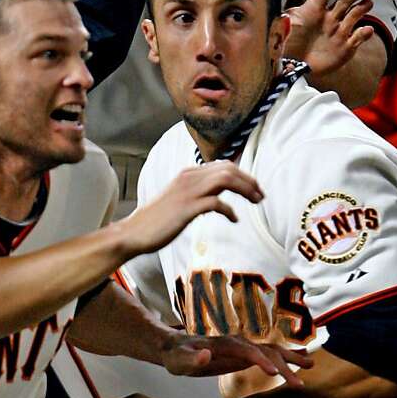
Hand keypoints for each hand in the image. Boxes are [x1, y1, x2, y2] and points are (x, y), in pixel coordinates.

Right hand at [118, 162, 260, 259]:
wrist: (134, 232)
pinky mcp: (187, 208)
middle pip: (229, 169)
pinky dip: (230, 210)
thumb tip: (217, 195)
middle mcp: (189, 177)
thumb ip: (197, 192)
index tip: (255, 188)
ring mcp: (188, 192)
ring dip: (246, 190)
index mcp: (188, 173)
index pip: (223, 165)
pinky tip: (234, 219)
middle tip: (261, 196)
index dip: (244, 175)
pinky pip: (217, 203)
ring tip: (256, 202)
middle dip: (250, 181)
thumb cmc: (157, 220)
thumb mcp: (179, 199)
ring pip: (226, 180)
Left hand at [163, 332, 311, 382]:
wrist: (175, 347)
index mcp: (224, 344)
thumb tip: (206, 355)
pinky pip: (270, 354)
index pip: (248, 350)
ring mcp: (243, 347)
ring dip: (291, 358)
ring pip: (272, 350)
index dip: (261, 361)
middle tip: (300, 384)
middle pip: (266, 351)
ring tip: (312, 365)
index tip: (275, 373)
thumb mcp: (178, 361)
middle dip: (285, 365)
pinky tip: (300, 363)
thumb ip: (191, 359)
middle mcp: (238, 342)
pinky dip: (286, 358)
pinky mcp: (246, 353)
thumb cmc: (176, 356)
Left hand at [284, 0, 374, 81]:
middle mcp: (330, 17)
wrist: (297, 67)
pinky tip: (366, 30)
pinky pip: (358, 37)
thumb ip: (283, 22)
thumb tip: (282, 16)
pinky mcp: (347, 46)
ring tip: (368, 3)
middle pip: (343, 1)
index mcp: (314, 10)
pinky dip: (364, 33)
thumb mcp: (282, 30)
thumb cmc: (289, 44)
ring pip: (354, 15)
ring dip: (361, 8)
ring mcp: (339, 31)